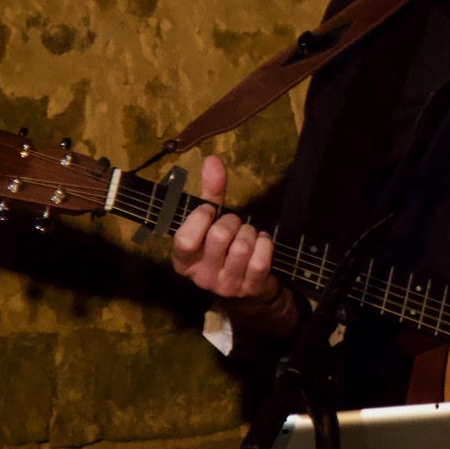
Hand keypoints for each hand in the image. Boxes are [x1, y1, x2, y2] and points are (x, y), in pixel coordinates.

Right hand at [171, 155, 276, 299]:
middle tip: (235, 224)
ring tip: (249, 235)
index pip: (185, 239)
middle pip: (219, 236)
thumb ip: (210, 192)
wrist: (247, 288)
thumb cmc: (224, 248)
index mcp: (183, 261)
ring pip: (242, 247)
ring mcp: (226, 286)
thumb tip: (212, 159)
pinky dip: (266, 244)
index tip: (210, 210)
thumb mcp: (211, 222)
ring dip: (251, 233)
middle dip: (232, 221)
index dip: (200, 218)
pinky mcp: (250, 289)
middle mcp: (201, 277)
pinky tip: (263, 243)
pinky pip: (260, 259)